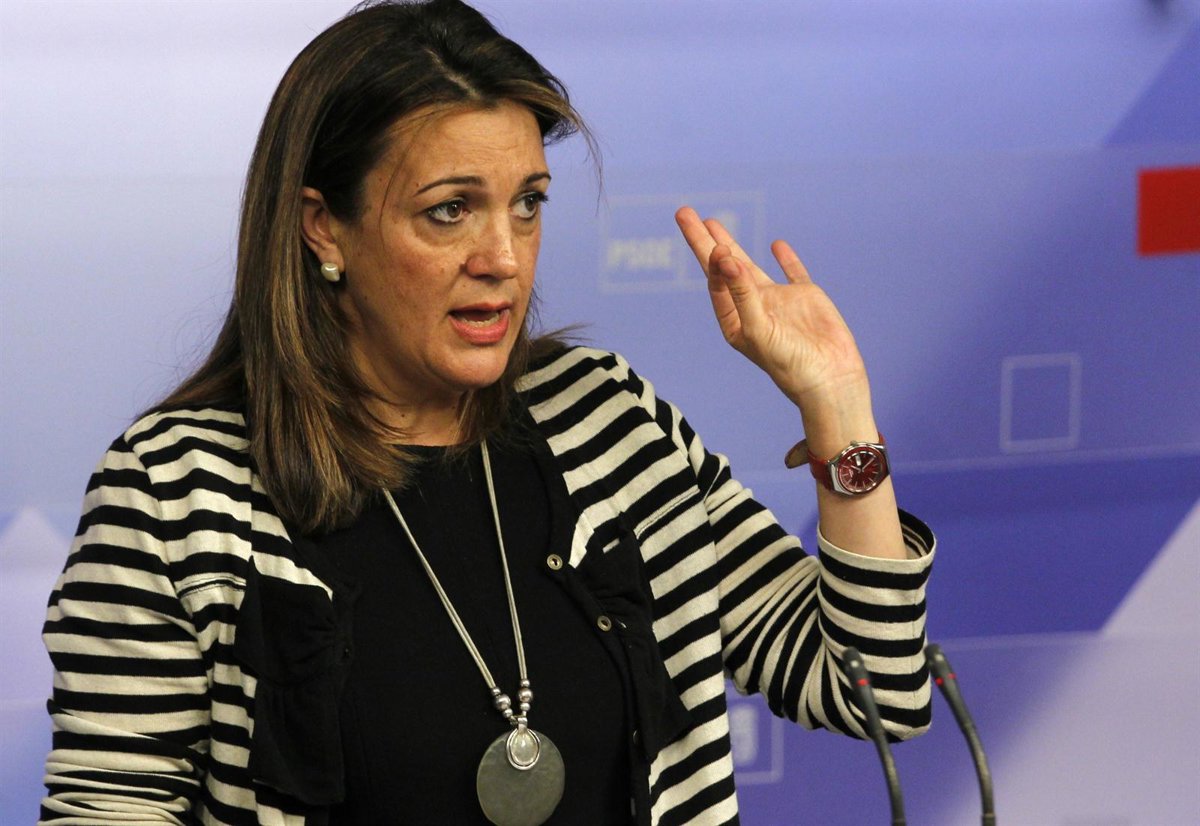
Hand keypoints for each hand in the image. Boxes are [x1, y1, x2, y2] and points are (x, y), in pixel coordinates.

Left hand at [674, 206, 868, 410]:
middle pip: (722, 267)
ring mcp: (779, 301)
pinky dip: (786, 259)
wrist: (830, 379)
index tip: (715, 246)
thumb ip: (742, 293)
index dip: (712, 262)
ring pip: (749, 265)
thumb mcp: (758, 329)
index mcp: (735, 321)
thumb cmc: (789, 364)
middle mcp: (752, 308)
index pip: (715, 283)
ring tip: (712, 222)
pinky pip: (793, 272)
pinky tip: (776, 245)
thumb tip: (724, 257)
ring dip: (731, 245)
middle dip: (704, 241)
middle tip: (684, 213)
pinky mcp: (805, 298)